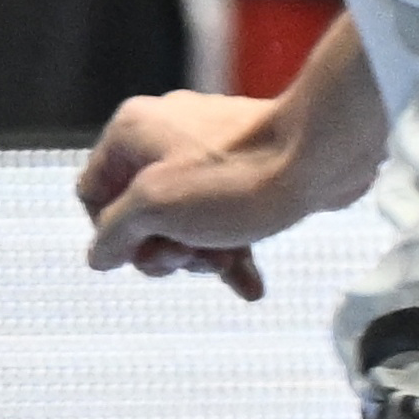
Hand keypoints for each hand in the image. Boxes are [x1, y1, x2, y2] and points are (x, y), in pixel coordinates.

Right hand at [78, 81, 367, 292]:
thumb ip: (113, 235)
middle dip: (164, 250)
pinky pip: (226, 219)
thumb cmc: (236, 177)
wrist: (325, 154)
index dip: (110, 233)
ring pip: (186, 223)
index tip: (139, 250)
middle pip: (141, 215)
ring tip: (229, 262)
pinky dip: (232, 250)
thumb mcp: (151, 210)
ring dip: (201, 255)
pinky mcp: (250, 173)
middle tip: (190, 257)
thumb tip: (102, 255)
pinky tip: (250, 287)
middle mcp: (169, 135)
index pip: (93, 194)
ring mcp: (212, 154)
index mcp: (133, 132)